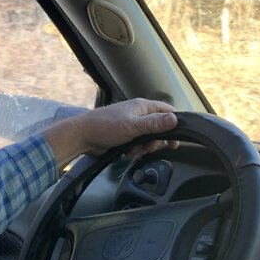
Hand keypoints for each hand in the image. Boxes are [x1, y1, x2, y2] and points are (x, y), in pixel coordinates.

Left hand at [43, 98, 179, 165]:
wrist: (83, 136)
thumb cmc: (106, 127)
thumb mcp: (133, 126)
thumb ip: (155, 124)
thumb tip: (175, 119)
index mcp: (143, 107)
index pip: (167, 111)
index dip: (174, 124)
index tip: (176, 139)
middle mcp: (139, 114)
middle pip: (159, 129)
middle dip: (156, 141)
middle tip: (149, 147)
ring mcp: (131, 125)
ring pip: (149, 139)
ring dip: (144, 147)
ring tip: (133, 149)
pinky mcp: (125, 136)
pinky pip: (138, 145)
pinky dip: (135, 150)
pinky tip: (126, 152)